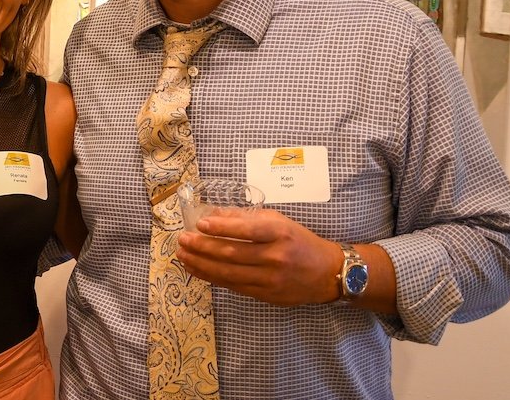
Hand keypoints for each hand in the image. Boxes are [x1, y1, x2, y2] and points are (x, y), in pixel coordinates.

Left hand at [175, 207, 342, 306]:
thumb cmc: (300, 242)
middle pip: (232, 253)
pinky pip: (233, 286)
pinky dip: (212, 278)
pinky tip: (197, 269)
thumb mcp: (279, 221)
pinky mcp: (266, 295)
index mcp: (280, 234)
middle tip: (182, 240)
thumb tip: (214, 215)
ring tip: (182, 255)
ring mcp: (270, 279)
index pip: (247, 230)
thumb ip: (246, 218)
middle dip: (202, 247)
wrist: (327, 274)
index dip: (221, 227)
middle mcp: (275, 257)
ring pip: (228, 273)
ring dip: (201, 264)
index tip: (199, 224)